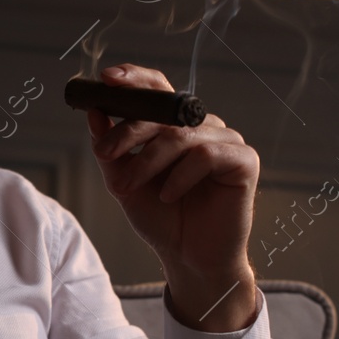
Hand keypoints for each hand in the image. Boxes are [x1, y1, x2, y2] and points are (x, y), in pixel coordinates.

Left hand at [86, 63, 258, 330]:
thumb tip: (94, 112)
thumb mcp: (124, 182)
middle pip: (164, 109)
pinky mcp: (244, 161)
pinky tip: (168, 195)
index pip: (158, 88)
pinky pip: (206, 155)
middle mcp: (202, 127)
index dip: (134, 78)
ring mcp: (226, 141)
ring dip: (148, 161)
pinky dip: (180, 175)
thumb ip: (110, 150)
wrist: (189, 259)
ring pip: (180, 134)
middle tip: (105, 155)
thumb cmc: (162, 219)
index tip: (106, 80)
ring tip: (130, 187)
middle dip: (128, 130)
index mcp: (175, 125)